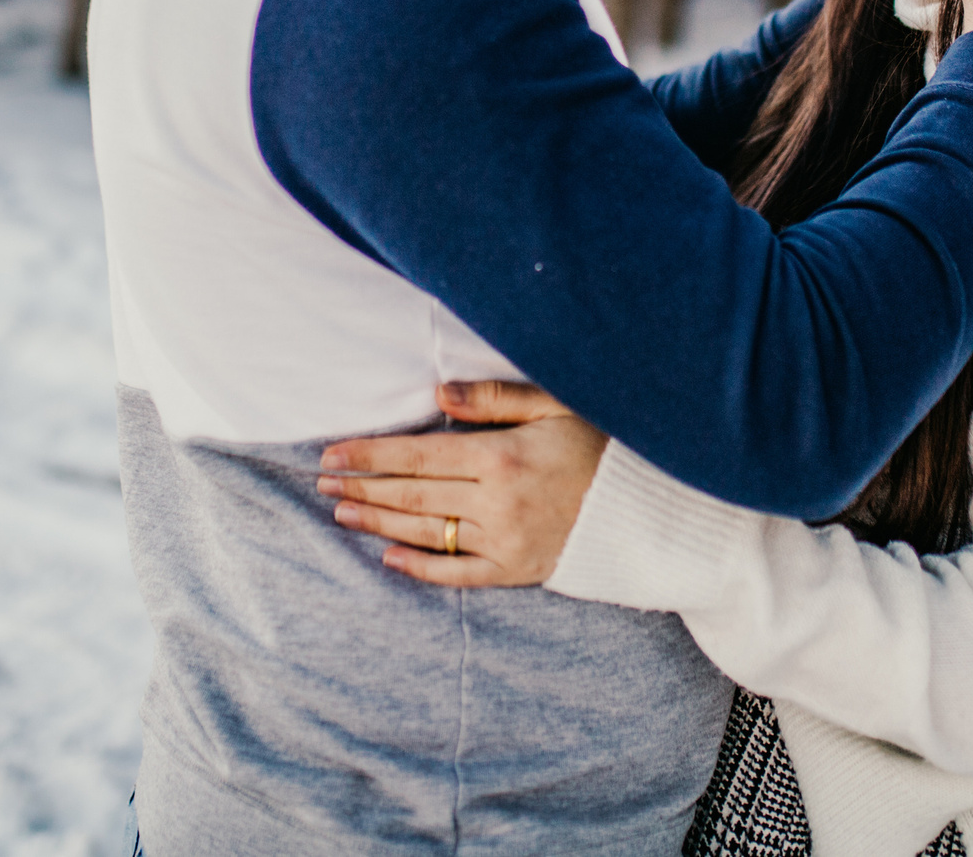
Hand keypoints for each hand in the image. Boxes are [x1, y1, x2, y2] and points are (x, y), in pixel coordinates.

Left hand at [318, 381, 605, 587]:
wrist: (651, 511)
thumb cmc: (603, 447)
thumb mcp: (557, 405)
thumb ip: (496, 399)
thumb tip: (439, 396)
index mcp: (502, 457)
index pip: (418, 457)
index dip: (370, 456)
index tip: (332, 454)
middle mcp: (497, 503)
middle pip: (412, 496)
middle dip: (362, 488)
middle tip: (322, 482)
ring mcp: (505, 541)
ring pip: (426, 534)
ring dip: (378, 524)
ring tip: (342, 513)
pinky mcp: (517, 571)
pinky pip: (458, 575)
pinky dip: (420, 569)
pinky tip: (388, 560)